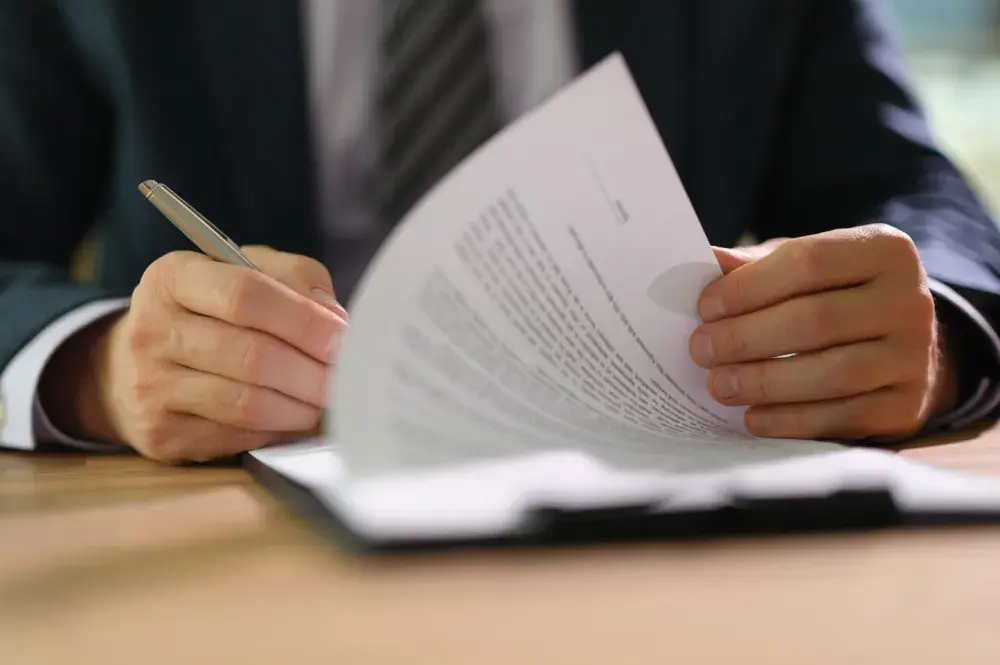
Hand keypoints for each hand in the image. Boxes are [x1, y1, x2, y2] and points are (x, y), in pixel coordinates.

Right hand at [41, 246, 347, 462]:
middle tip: (347, 376)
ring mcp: (151, 386)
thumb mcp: (244, 271)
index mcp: (174, 278)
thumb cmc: (209, 311)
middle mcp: (153, 330)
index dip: (304, 320)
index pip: (246, 296)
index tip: (341, 336)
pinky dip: (280, 429)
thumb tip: (335, 322)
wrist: (131, 366)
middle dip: (313, 371)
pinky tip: (296, 416)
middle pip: (252, 355)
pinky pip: (239, 437)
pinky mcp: (162, 434)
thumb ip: (294, 280)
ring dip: (302, 405)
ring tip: (328, 398)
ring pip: (248, 404)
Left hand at [689, 224, 956, 440]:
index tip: (706, 307)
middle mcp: (911, 301)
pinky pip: (843, 418)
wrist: (898, 347)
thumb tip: (707, 263)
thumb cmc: (834, 297)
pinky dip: (792, 421)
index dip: (750, 286)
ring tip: (719, 385)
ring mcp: (915, 357)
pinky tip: (753, 418)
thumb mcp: (802, 269)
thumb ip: (758, 265)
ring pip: (832, 373)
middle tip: (701, 349)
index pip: (810, 262)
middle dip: (747, 337)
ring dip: (765, 382)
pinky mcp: (907, 407)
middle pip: (817, 320)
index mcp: (885, 251)